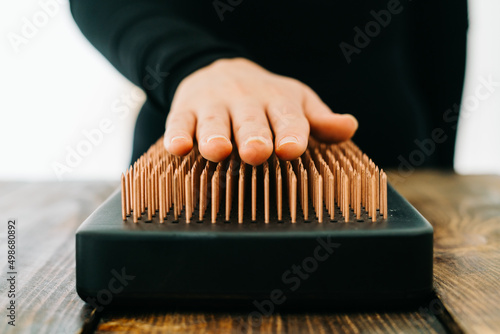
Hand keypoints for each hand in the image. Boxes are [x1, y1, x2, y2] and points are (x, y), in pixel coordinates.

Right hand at [164, 58, 357, 164]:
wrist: (222, 71)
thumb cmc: (267, 99)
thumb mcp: (296, 103)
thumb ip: (320, 121)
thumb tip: (349, 127)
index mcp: (278, 102)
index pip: (287, 118)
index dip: (290, 134)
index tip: (291, 149)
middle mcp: (246, 102)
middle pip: (250, 121)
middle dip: (253, 136)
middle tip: (256, 152)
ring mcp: (213, 106)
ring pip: (214, 122)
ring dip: (215, 136)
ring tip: (218, 150)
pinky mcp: (185, 111)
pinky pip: (179, 123)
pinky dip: (177, 135)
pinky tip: (178, 148)